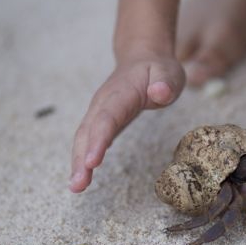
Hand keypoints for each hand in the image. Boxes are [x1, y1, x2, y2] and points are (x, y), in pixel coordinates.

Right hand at [69, 55, 184, 192]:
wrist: (142, 57)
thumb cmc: (156, 69)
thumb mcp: (169, 71)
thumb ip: (165, 82)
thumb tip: (159, 92)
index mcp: (120, 93)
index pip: (108, 118)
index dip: (99, 140)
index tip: (92, 162)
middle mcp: (104, 103)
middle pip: (88, 132)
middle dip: (81, 159)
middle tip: (78, 185)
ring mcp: (99, 111)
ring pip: (83, 138)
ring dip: (78, 163)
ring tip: (76, 187)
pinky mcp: (100, 120)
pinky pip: (87, 140)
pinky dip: (82, 158)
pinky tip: (81, 178)